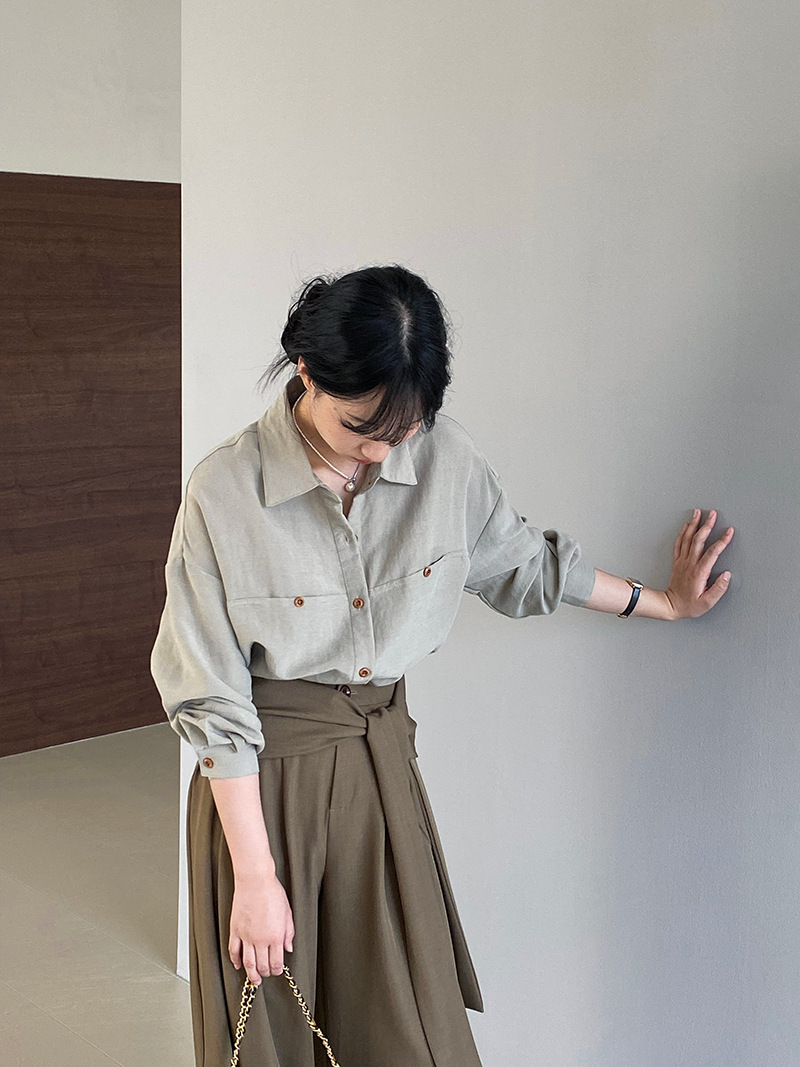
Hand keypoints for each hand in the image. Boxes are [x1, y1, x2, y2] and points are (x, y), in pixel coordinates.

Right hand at [228, 870, 294, 985]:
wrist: (255, 880)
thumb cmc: (272, 893)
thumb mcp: (287, 912)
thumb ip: (289, 933)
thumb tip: (288, 948)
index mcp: (275, 935)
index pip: (276, 962)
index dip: (277, 970)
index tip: (277, 971)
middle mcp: (260, 939)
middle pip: (262, 965)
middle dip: (265, 973)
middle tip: (265, 975)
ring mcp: (246, 935)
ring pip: (247, 963)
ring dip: (251, 974)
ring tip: (253, 980)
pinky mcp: (235, 930)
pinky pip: (233, 950)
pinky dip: (235, 961)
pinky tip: (238, 965)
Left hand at [664, 508, 733, 619]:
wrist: (670, 605)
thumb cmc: (689, 605)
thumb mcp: (707, 603)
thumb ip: (719, 589)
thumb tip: (727, 575)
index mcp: (699, 572)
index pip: (712, 552)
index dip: (722, 541)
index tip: (729, 531)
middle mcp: (690, 564)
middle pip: (698, 540)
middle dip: (706, 525)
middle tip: (712, 513)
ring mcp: (682, 561)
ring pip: (687, 538)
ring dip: (694, 524)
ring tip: (698, 512)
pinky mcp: (677, 562)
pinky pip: (679, 543)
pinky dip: (683, 533)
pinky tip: (687, 525)